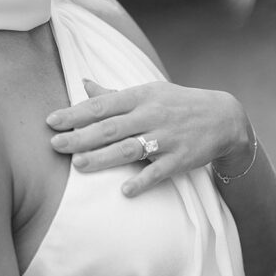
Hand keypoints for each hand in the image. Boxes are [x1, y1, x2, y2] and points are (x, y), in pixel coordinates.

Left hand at [46, 80, 252, 196]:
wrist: (223, 118)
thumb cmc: (178, 105)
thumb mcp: (149, 93)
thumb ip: (115, 94)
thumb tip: (84, 84)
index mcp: (141, 97)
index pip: (102, 105)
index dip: (75, 113)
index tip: (51, 121)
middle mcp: (151, 115)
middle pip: (110, 127)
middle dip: (80, 136)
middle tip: (54, 145)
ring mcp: (166, 138)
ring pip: (129, 149)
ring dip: (103, 157)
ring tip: (78, 165)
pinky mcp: (181, 159)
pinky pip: (159, 171)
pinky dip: (142, 181)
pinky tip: (125, 191)